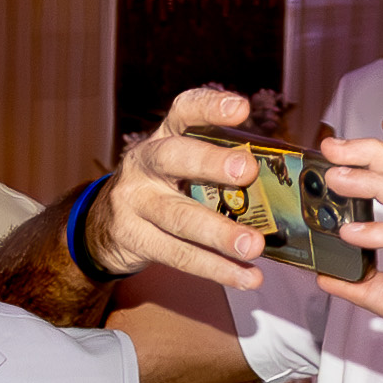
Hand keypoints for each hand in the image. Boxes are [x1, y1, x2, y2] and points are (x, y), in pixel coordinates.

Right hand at [73, 82, 279, 289]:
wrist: (103, 227)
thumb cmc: (160, 190)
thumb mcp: (180, 167)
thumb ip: (217, 165)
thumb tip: (279, 183)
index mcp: (163, 138)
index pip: (183, 111)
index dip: (209, 106)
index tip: (240, 108)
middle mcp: (144, 164)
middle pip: (174, 158)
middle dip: (211, 163)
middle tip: (247, 171)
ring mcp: (134, 203)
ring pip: (179, 217)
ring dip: (220, 233)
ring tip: (254, 245)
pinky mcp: (134, 239)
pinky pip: (179, 255)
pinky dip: (216, 268)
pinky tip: (244, 275)